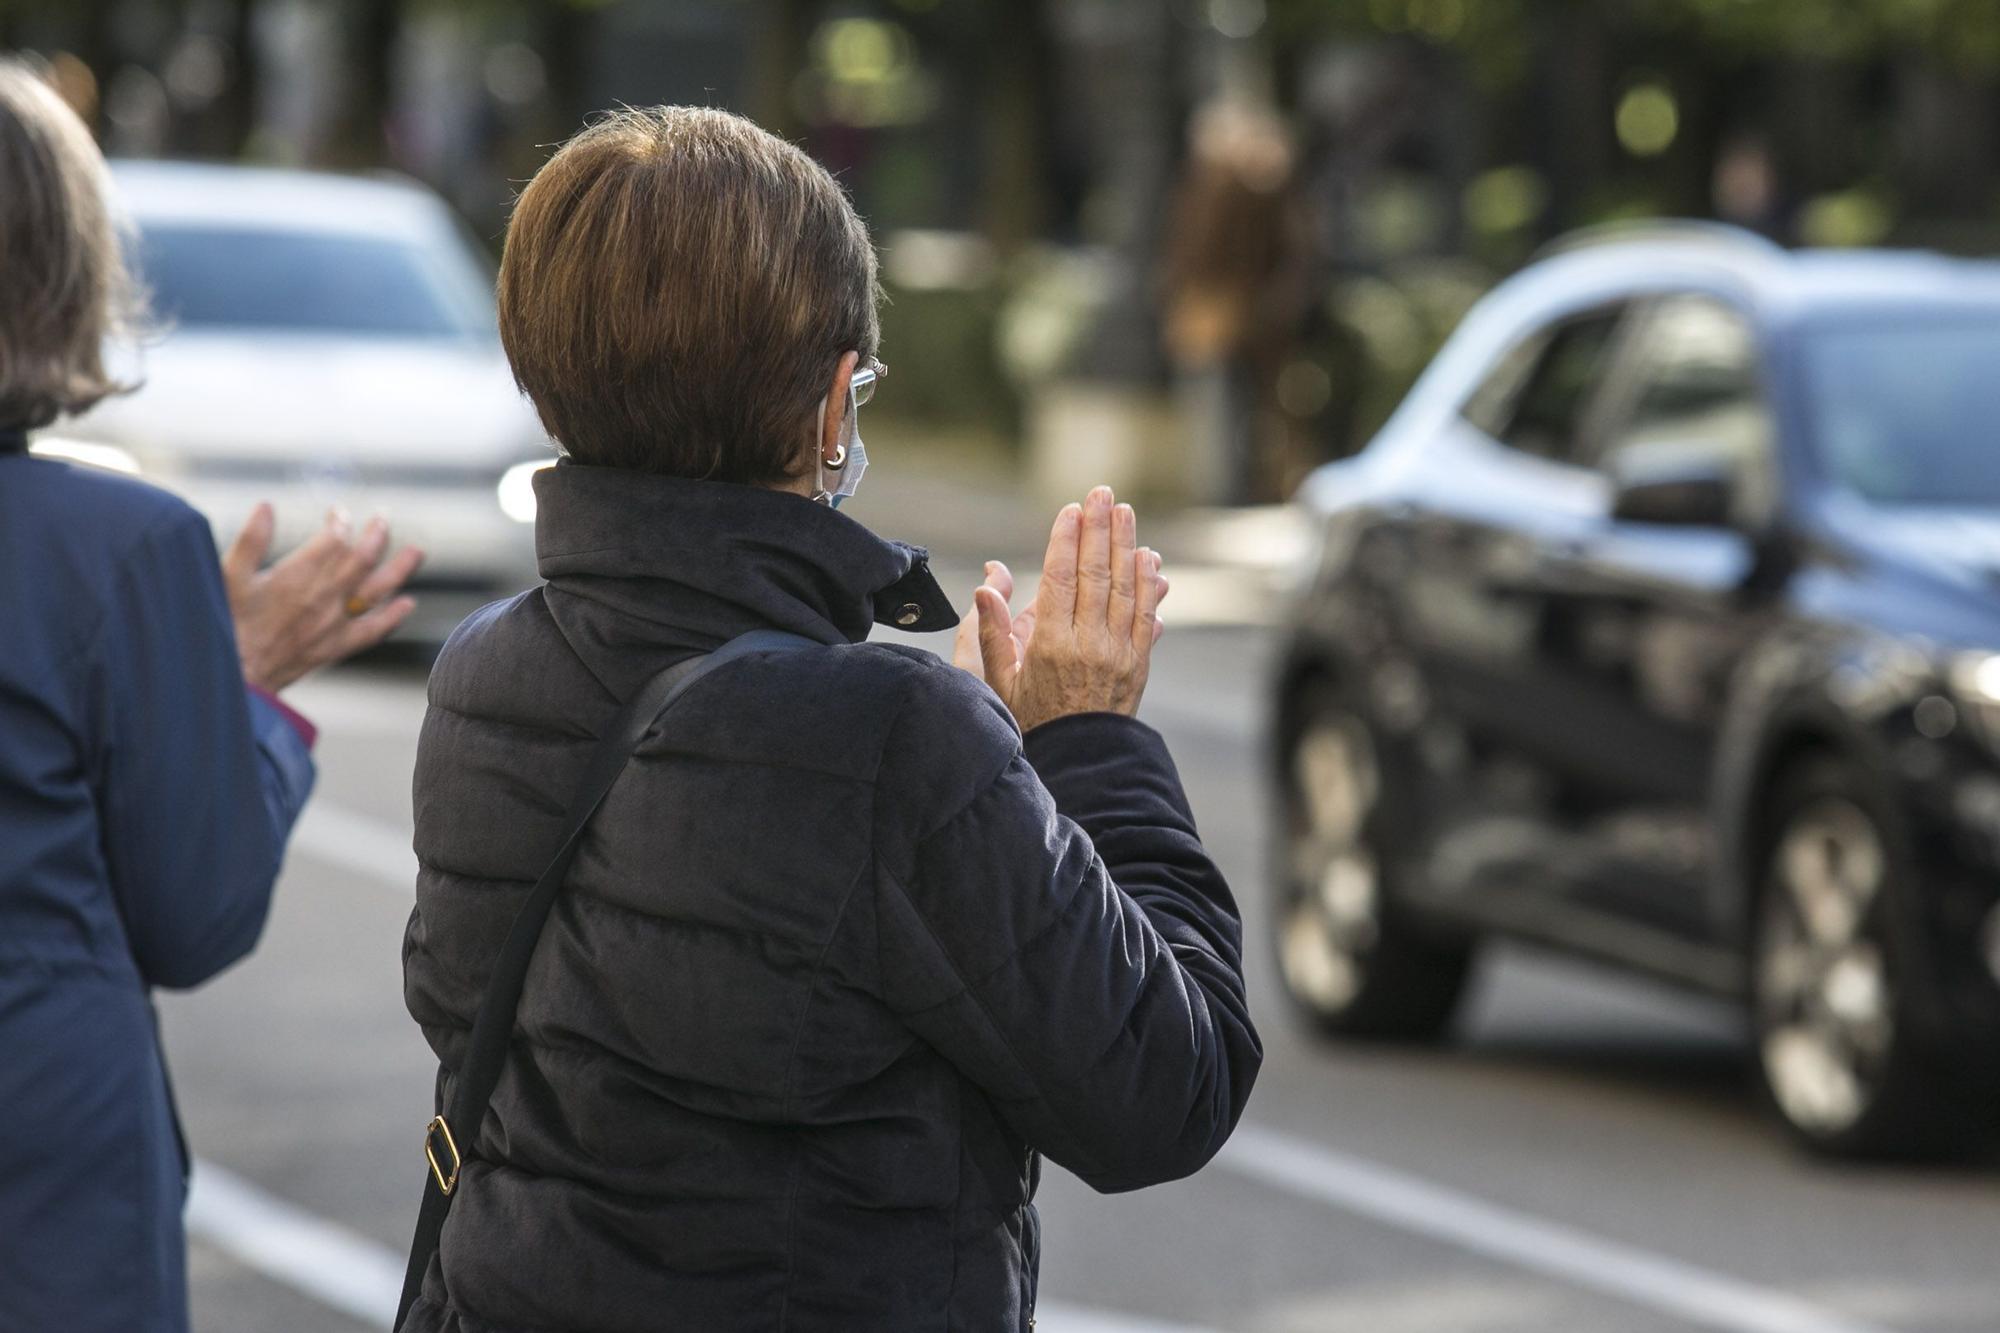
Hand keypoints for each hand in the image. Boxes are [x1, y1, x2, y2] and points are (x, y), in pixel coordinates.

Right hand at [223, 504, 424, 692]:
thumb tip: (265, 505)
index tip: (339, 513)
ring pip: (376, 592)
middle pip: (361, 560)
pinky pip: (372, 631)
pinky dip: (393, 617)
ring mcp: (334, 623)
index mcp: (298, 577)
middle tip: (384, 519)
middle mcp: (323, 598)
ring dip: (398, 570)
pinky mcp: (336, 646)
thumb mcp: (229, 576)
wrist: (235, 676)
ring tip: (417, 552)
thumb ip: (250, 540)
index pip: (333, 540)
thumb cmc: (228, 624)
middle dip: (375, 536)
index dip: (339, 522)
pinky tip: (408, 604)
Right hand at [955, 486, 1167, 732]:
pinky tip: (1147, 558)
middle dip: (1098, 529)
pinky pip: (1146, 614)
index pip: (1060, 579)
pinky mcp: (1138, 663)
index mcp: (1051, 646)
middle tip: (1101, 493)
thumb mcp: (1000, 681)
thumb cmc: (1031, 719)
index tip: (1071, 510)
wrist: (1079, 760)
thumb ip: (991, 633)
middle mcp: (1088, 645)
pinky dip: (1148, 583)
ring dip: (1126, 545)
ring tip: (1125, 511)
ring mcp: (1118, 653)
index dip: (1066, 541)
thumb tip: (986, 586)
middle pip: (1096, 575)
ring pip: (1125, 589)